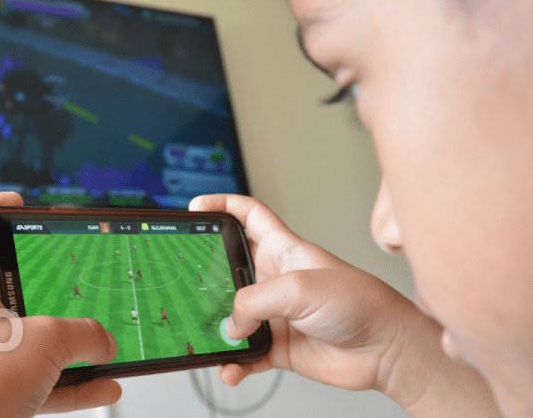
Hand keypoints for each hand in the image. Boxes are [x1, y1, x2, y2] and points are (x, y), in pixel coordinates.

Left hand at [0, 193, 120, 417]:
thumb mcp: (46, 343)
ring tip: (99, 342)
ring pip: (26, 336)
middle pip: (0, 280)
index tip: (16, 201)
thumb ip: (84, 335)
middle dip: (36, 277)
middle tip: (60, 270)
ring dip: (64, 340)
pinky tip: (103, 385)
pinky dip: (69, 382)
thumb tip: (103, 341)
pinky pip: (37, 379)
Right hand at [189, 194, 434, 394]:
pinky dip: (232, 364)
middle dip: (205, 277)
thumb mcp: (300, 288)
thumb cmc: (360, 304)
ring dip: (216, 330)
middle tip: (186, 284)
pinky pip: (244, 355)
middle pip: (228, 270)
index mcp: (284, 249)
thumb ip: (254, 301)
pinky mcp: (279, 346)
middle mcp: (276, 279)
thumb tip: (229, 325)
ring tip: (206, 336)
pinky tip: (230, 368)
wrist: (387, 350)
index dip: (222, 206)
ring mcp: (276, 314)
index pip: (248, 216)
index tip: (196, 207)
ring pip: (232, 318)